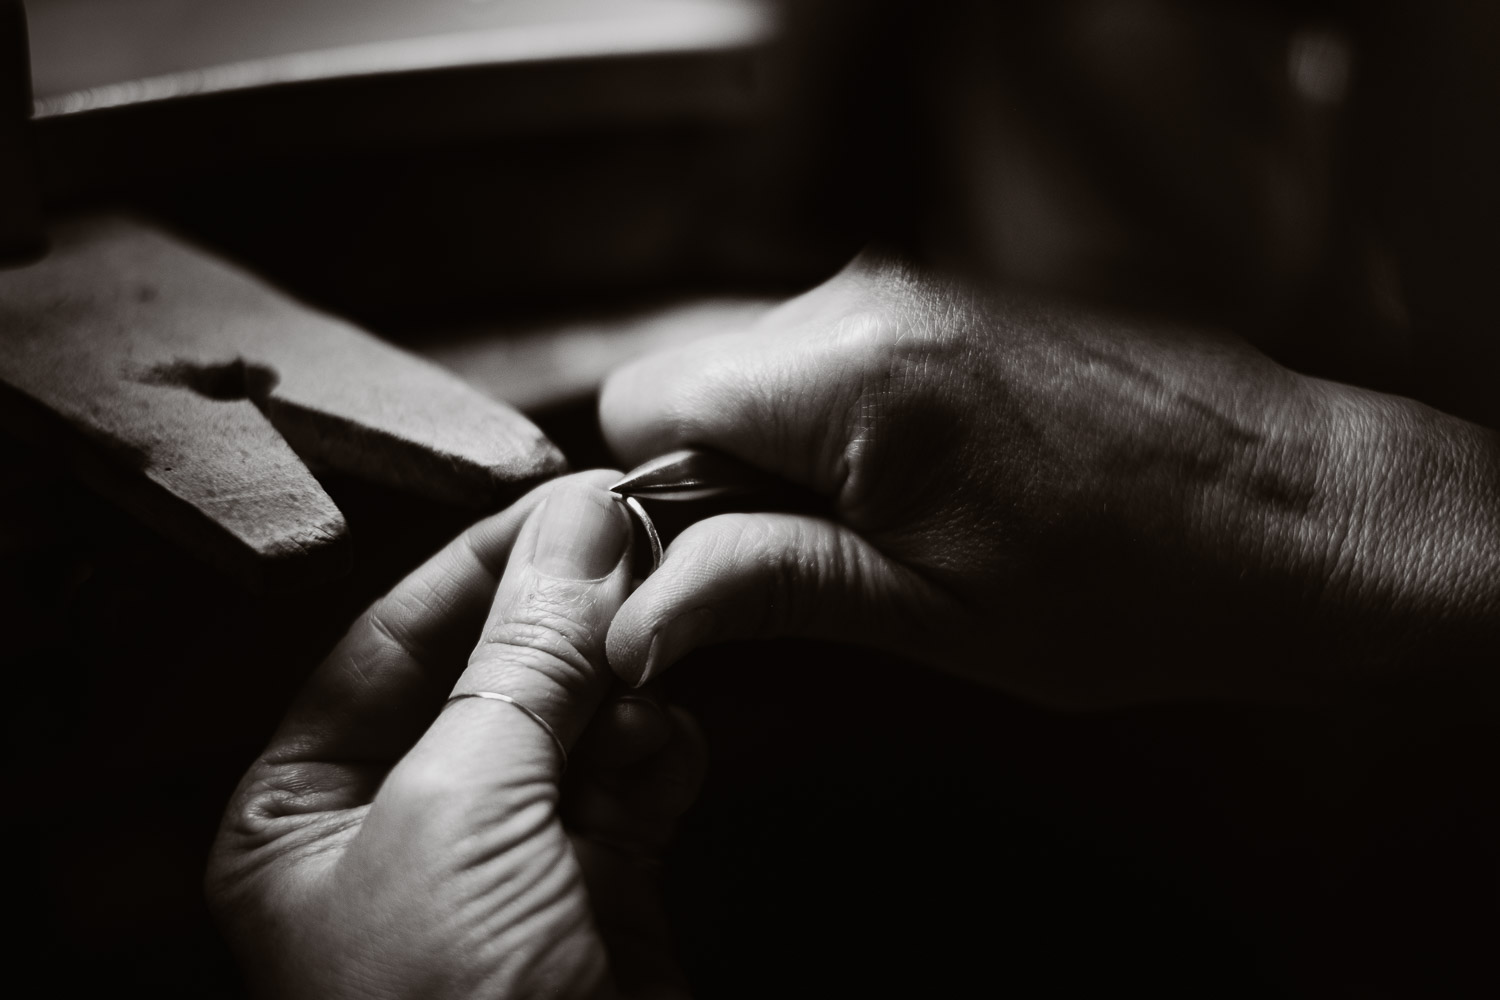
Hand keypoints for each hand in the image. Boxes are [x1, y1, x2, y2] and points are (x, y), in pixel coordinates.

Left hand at [207, 473, 705, 999]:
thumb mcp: (463, 817)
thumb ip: (522, 664)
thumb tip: (576, 526)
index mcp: (307, 811)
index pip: (391, 638)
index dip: (482, 560)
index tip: (570, 498)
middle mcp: (400, 828)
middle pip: (492, 671)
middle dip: (565, 619)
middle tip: (641, 546)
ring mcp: (506, 860)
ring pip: (576, 719)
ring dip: (622, 686)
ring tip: (659, 657)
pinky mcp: (597, 891)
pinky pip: (634, 781)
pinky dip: (660, 755)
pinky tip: (672, 751)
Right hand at [600, 255, 1499, 706]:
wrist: (1305, 512)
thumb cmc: (1145, 580)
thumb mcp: (935, 615)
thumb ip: (767, 588)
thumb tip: (637, 614)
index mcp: (852, 375)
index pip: (641, 406)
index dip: (654, 502)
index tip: (708, 570)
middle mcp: (875, 300)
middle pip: (698, 381)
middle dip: (721, 481)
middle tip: (820, 564)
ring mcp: (922, 288)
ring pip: (765, 372)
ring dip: (791, 459)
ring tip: (898, 530)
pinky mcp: (959, 299)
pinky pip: (838, 358)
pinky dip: (847, 429)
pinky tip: (935, 488)